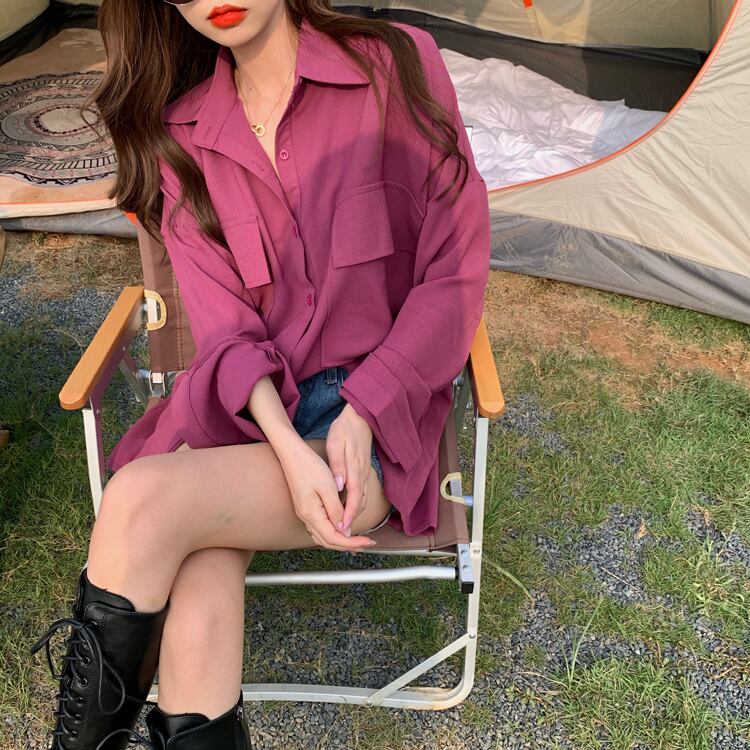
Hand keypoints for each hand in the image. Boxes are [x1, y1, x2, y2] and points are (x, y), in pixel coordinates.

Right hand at [277, 436, 375, 551]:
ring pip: (323, 537)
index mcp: (312, 514)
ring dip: (341, 541)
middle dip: (349, 545)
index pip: (334, 538)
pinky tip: (341, 529)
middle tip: (367, 543)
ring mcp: (304, 514)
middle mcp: (306, 517)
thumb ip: (336, 510)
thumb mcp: (328, 487)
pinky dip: (333, 533)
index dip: (352, 543)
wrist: (292, 455)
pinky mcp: (305, 508)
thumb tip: (344, 530)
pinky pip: (320, 528)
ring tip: (358, 541)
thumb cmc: (310, 467)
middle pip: (328, 541)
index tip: (368, 541)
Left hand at [326, 403, 374, 533]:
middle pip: (361, 504)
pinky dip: (355, 505)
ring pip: (363, 500)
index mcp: (356, 470)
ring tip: (343, 528)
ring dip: (354, 515)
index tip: (342, 530)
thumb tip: (339, 486)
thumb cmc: (346, 429)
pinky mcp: (364, 471)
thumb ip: (338, 466)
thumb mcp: (337, 444)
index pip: (355, 499)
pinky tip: (345, 508)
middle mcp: (363, 475)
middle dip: (353, 521)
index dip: (349, 516)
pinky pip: (362, 493)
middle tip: (343, 536)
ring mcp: (365, 473)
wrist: (361, 416)